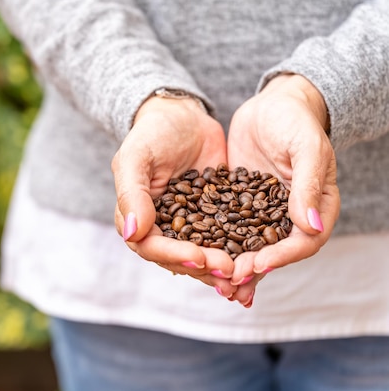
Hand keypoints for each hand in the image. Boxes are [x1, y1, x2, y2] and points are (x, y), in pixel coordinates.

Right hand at [112, 95, 237, 296]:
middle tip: (230, 270)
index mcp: (137, 218)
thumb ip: (132, 194)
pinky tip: (258, 261)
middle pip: (179, 258)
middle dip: (204, 266)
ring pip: (204, 255)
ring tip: (245, 274)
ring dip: (222, 268)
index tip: (199, 257)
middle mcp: (161, 228)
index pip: (151, 246)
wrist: (183, 116)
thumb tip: (132, 233)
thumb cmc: (152, 132)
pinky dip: (239, 252)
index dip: (174, 255)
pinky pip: (225, 240)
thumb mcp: (136, 157)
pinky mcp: (214, 218)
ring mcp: (189, 226)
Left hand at [226, 74, 340, 305]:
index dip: (280, 257)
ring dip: (234, 267)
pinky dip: (217, 246)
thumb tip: (310, 226)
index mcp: (316, 207)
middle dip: (252, 270)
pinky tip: (199, 257)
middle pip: (274, 253)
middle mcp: (290, 216)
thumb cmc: (295, 120)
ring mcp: (264, 213)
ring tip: (216, 284)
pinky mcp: (239, 205)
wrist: (271, 105)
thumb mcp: (306, 147)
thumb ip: (307, 185)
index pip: (303, 242)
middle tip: (229, 283)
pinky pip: (229, 230)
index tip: (256, 264)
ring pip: (250, 247)